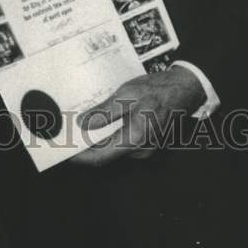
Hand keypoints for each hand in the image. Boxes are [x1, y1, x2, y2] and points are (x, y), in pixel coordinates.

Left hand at [72, 67, 204, 166]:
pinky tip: (100, 122)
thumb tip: (83, 124)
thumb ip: (104, 112)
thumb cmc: (157, 90)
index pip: (100, 158)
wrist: (183, 89)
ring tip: (80, 125)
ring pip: (114, 148)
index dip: (80, 157)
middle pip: (106, 154)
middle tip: (67, 134)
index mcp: (134, 139)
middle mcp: (140, 150)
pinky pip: (123, 142)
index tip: (63, 152)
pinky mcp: (145, 142)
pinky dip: (109, 135)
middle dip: (86, 146)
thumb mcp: (126, 95)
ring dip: (97, 139)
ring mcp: (144, 148)